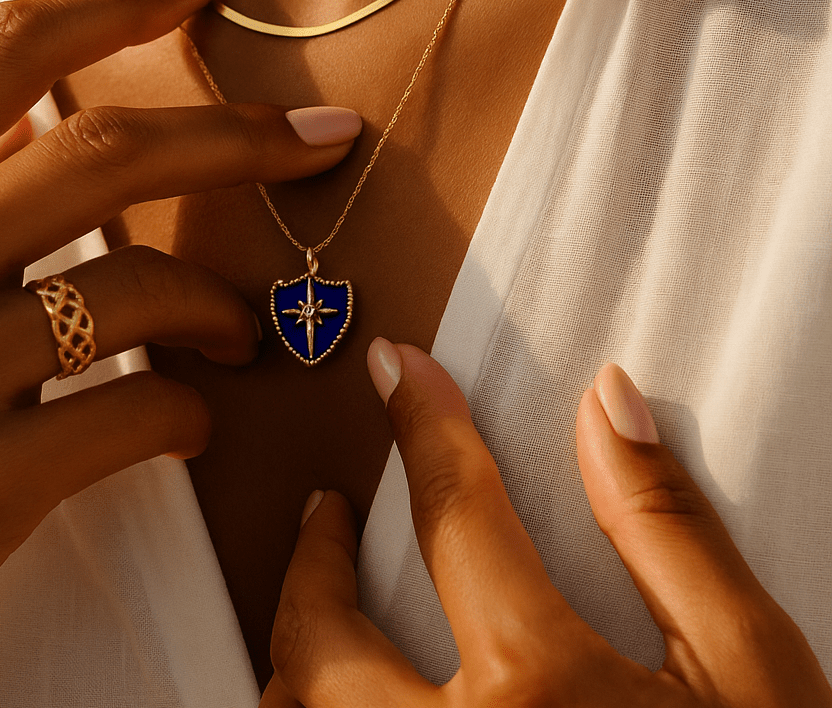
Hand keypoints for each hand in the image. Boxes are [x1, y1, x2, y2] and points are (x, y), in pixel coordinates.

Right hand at [0, 0, 360, 707]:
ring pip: (142, 288)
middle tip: (318, 140)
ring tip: (239, 326)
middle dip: (238, 137)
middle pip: (108, 155)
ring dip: (222, 302)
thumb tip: (27, 107)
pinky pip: (138, 413)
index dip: (118, 4)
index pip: (3, 51)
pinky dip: (190, 408)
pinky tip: (190, 414)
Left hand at [263, 342, 831, 706]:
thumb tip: (607, 406)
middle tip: (323, 513)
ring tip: (316, 605)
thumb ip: (669, 529)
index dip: (423, 426)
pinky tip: (344, 699)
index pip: (454, 514)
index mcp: (538, 696)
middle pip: (320, 642)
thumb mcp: (750, 671)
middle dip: (310, 562)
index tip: (398, 372)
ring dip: (295, 654)